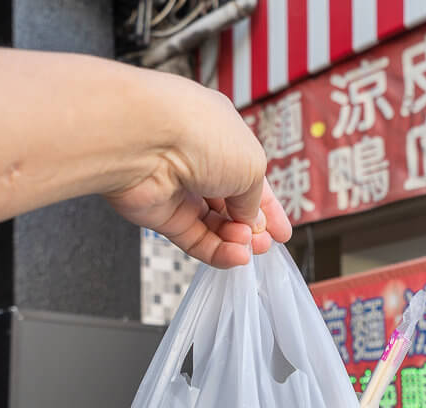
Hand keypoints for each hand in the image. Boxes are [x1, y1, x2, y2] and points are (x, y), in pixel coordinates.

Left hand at [106, 75, 291, 267]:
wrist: (143, 140)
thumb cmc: (198, 134)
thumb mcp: (252, 166)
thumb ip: (256, 199)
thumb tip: (250, 222)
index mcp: (221, 136)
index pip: (250, 176)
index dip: (268, 206)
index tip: (282, 232)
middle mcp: (197, 159)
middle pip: (231, 204)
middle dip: (252, 227)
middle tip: (265, 244)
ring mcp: (177, 187)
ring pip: (213, 225)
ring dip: (236, 240)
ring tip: (250, 248)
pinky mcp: (160, 214)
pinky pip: (194, 239)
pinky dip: (216, 252)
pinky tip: (235, 256)